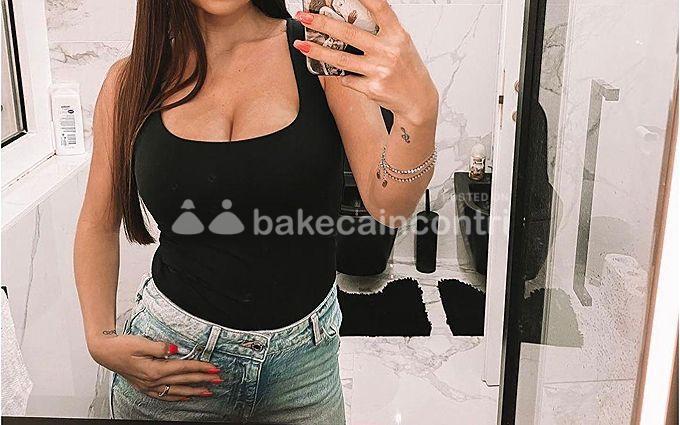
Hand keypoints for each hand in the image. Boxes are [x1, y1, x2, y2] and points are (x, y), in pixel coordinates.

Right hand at [89, 334, 221, 400]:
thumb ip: (159, 346)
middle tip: (218, 379)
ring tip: (208, 391)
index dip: (200, 367)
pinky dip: (177, 396)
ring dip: (194, 390)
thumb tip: (175, 349)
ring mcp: (148, 386)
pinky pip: (164, 395)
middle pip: (184, 379)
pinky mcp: (145, 386)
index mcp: (154, 370)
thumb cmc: (121, 346)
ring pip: (176, 390)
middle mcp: (153, 381)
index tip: (214, 368)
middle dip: (203, 379)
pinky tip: (185, 396)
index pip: (183, 368)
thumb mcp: (141, 342)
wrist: (105, 353)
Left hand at [293, 0, 437, 124]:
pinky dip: (342, 75)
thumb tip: (352, 18)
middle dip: (322, 24)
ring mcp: (379, 71)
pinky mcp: (372, 88)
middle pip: (349, 33)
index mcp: (397, 35)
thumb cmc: (407, 69)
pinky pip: (347, 78)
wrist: (417, 100)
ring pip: (341, 59)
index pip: (380, 8)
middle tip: (304, 17)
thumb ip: (382, 31)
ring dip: (318, 51)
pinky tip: (343, 73)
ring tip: (302, 45)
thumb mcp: (401, 44)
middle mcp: (388, 51)